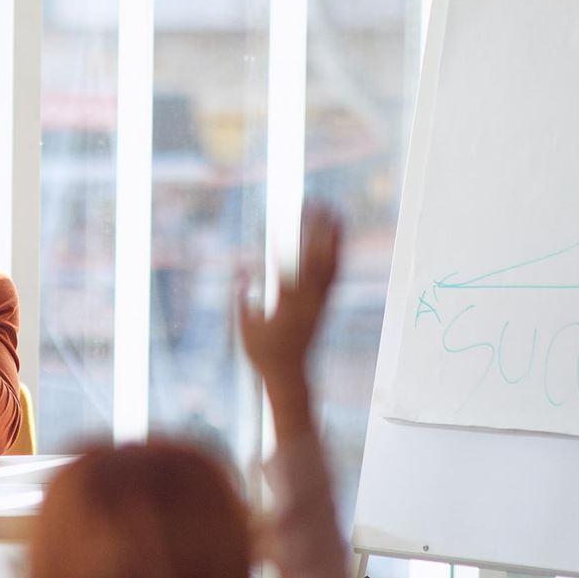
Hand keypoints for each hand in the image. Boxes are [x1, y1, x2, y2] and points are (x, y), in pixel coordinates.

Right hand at [237, 204, 340, 395]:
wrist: (290, 374)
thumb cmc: (263, 354)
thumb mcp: (244, 328)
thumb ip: (242, 299)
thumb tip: (241, 272)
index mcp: (287, 308)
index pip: (286, 268)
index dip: (282, 244)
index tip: (277, 223)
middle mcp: (309, 301)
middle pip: (315, 258)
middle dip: (314, 229)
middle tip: (311, 203)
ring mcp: (320, 301)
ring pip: (331, 262)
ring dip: (332, 234)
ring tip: (331, 209)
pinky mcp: (326, 302)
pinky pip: (334, 272)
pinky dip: (336, 250)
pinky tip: (336, 232)